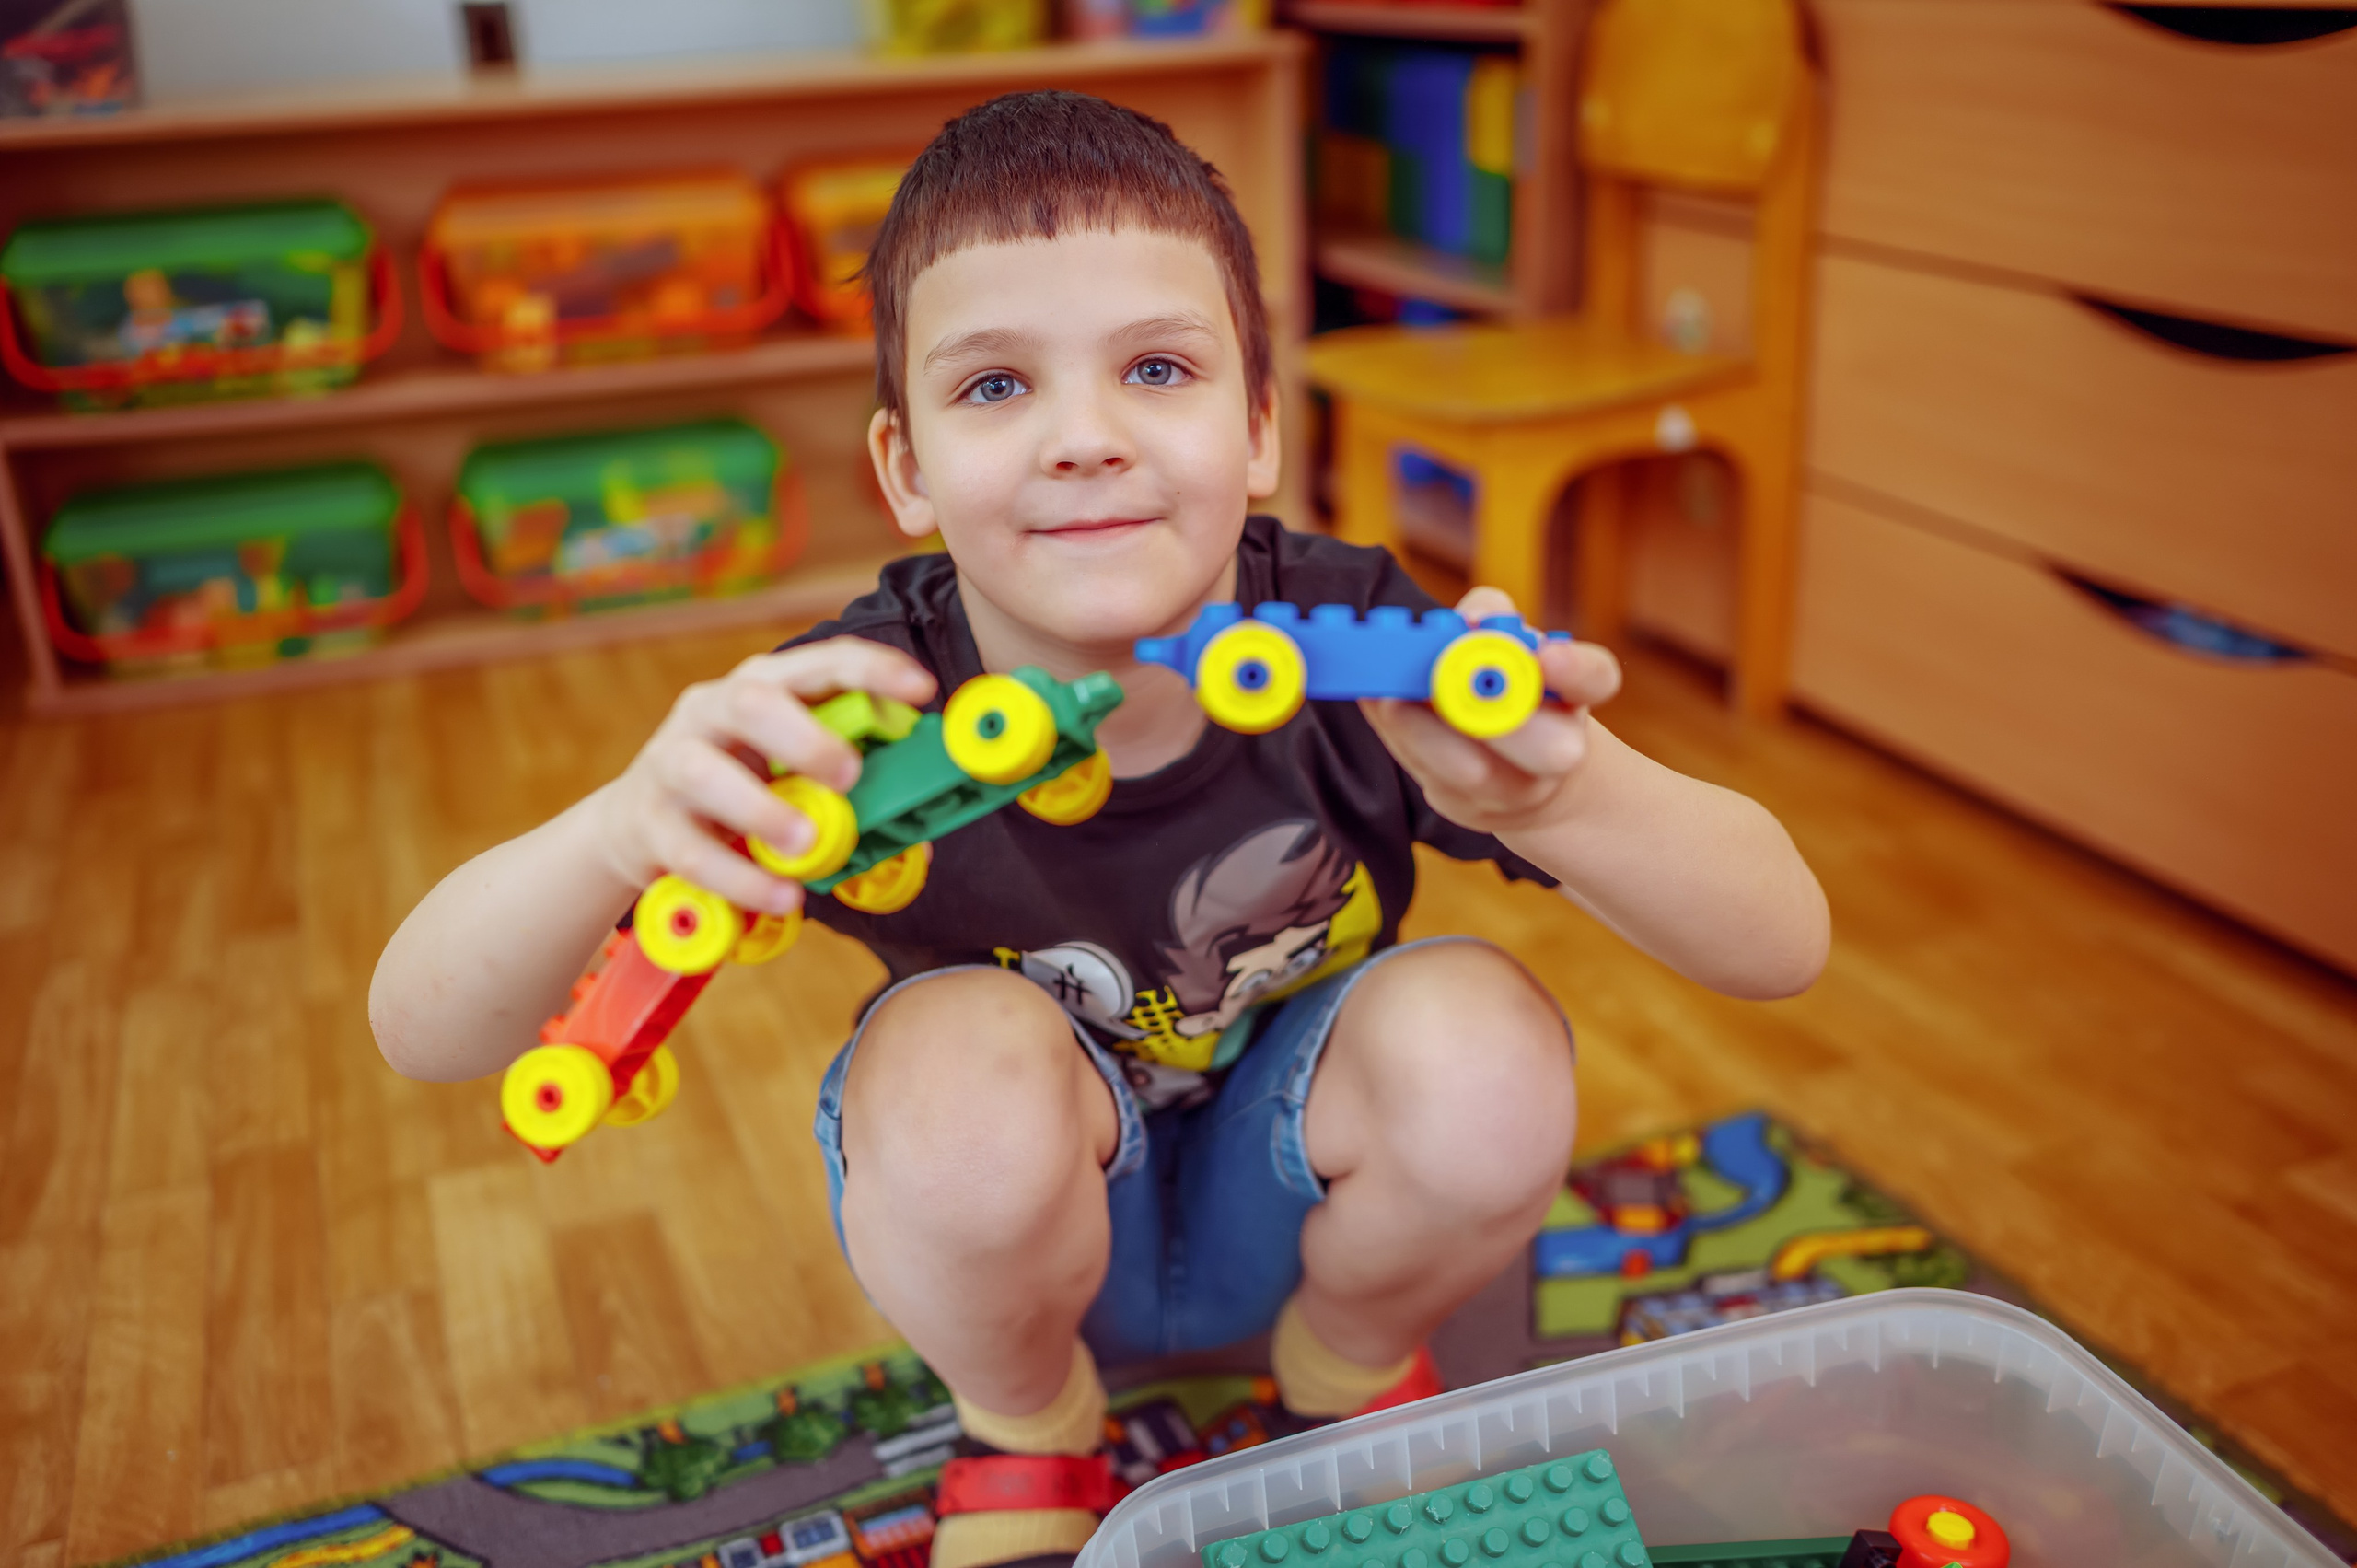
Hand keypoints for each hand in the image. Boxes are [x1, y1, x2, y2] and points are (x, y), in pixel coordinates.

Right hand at [590, 637, 936, 914]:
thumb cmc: (739, 790)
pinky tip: (781, 896)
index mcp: (762, 686)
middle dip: (804, 736)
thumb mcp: (790, 771)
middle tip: (849, 776)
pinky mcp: (648, 822)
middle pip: (750, 700)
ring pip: (705, 772)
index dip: (872, 670)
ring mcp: (671, 762)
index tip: (921, 689)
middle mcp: (711, 711)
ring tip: (806, 845)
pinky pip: (693, 849)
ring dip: (762, 809)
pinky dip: (741, 878)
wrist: (638, 824)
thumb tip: (916, 820)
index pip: (819, 663)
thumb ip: (845, 784)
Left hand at [1360, 586, 1621, 834]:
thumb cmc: (1509, 685)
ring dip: (1425, 732)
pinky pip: (1430, 777)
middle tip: (1443, 678)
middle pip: (1551, 749)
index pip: (1596, 678)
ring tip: (1388, 697)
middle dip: (1496, 716)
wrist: (1523, 774)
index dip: (1574, 668)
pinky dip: (1397, 736)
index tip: (1545, 653)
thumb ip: (1490, 612)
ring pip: (1476, 774)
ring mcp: (1513, 788)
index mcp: (1575, 695)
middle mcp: (1558, 749)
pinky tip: (1374, 702)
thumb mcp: (1510, 638)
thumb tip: (1467, 618)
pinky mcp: (1464, 806)